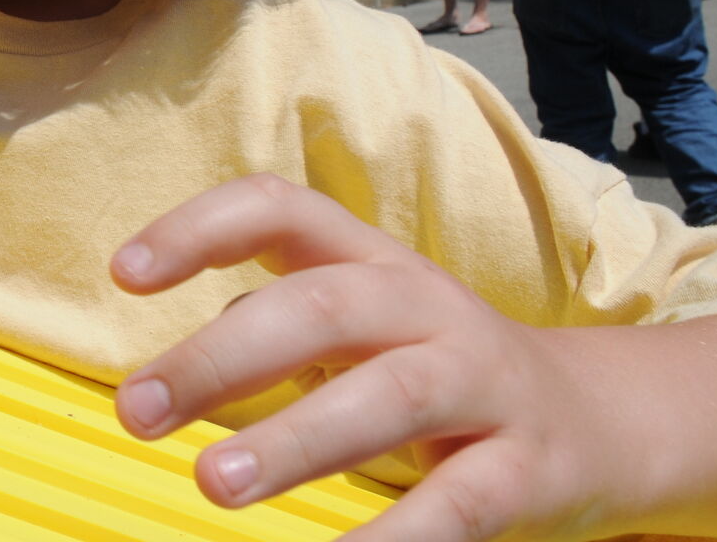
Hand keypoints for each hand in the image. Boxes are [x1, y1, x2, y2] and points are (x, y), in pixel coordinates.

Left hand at [110, 174, 716, 539]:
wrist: (592, 421)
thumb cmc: (428, 366)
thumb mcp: (358, 323)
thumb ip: (271, 322)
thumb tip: (177, 364)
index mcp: (370, 259)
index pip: (280, 207)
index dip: (199, 228)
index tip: (123, 273)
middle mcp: (426, 306)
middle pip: (321, 308)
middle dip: (220, 359)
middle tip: (137, 409)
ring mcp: (482, 383)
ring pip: (386, 398)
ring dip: (294, 440)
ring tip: (213, 484)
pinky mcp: (525, 469)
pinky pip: (458, 504)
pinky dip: (394, 536)